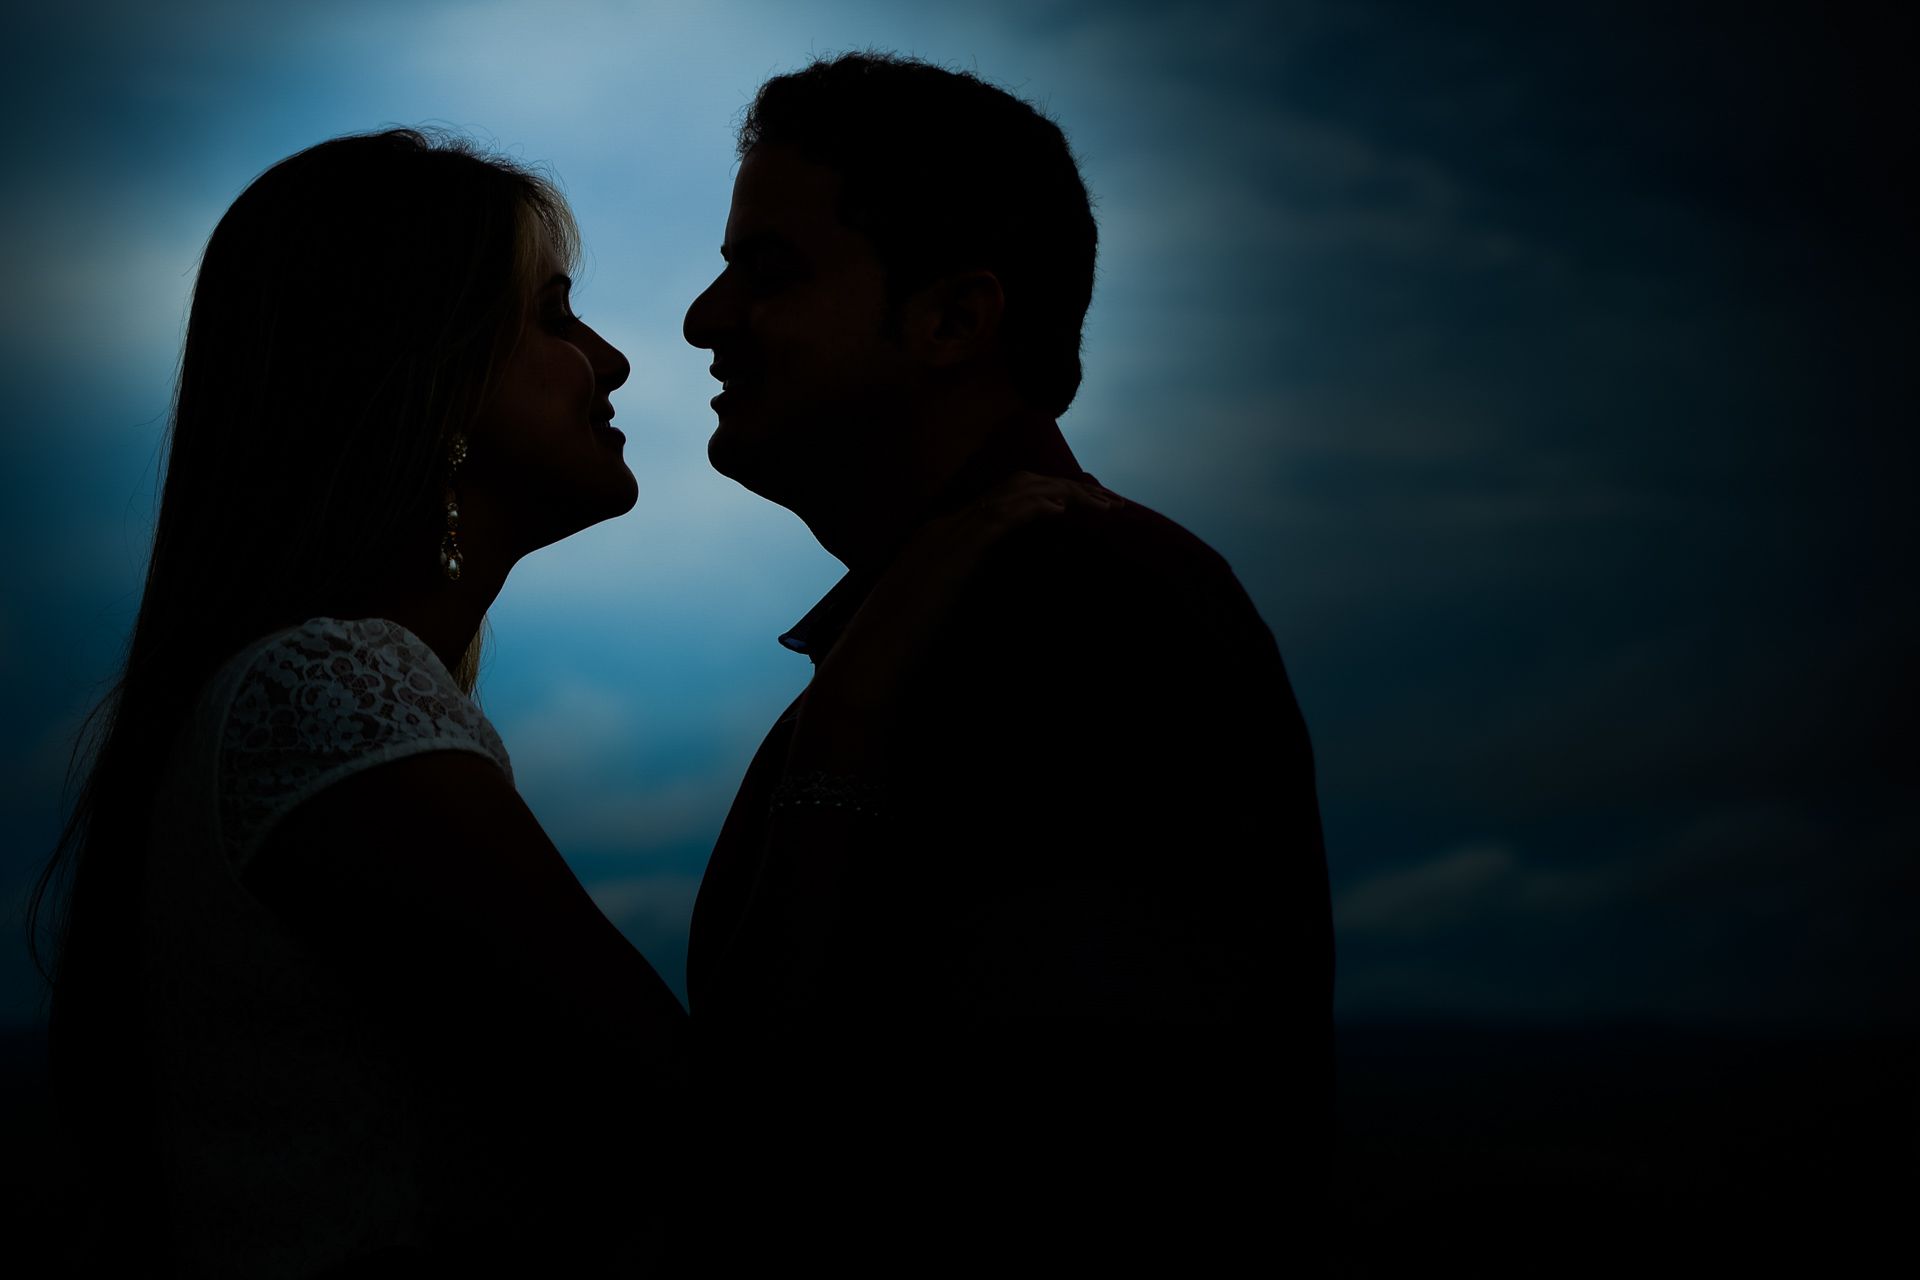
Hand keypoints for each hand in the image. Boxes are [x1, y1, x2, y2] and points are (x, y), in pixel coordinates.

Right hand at [794, 472, 1118, 765]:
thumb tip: (1006, 606)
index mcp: (939, 537)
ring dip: (1066, 493)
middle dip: (1065, 488)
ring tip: (1104, 505)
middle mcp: (944, 526)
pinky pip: (1007, 513)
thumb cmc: (901, 655)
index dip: (1046, 497)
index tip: (1082, 508)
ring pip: (1018, 492)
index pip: (1002, 500)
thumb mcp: (943, 618)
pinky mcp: (957, 550)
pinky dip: (1041, 506)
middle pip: (1016, 486)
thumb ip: (970, 598)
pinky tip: (1067, 511)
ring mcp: (949, 533)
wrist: (869, 667)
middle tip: (1107, 504)